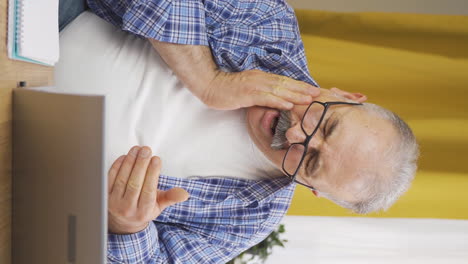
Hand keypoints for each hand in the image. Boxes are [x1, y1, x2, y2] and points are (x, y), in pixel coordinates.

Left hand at [107, 146, 188, 233]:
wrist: (122, 222)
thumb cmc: (142, 210)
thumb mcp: (159, 206)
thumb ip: (171, 198)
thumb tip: (184, 194)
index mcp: (143, 211)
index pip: (148, 190)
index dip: (152, 173)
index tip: (156, 159)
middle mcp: (127, 208)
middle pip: (134, 183)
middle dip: (141, 164)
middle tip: (146, 150)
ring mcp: (114, 202)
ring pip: (122, 179)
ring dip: (130, 162)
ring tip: (137, 150)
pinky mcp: (104, 195)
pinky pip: (110, 178)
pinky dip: (117, 165)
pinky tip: (125, 156)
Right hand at [200, 69, 319, 109]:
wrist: (210, 85)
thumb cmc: (227, 89)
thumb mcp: (247, 88)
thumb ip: (260, 91)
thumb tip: (273, 99)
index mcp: (261, 77)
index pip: (283, 81)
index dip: (299, 85)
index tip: (312, 90)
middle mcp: (260, 79)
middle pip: (285, 84)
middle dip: (302, 89)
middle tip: (317, 94)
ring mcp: (254, 86)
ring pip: (279, 90)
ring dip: (295, 95)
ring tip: (308, 100)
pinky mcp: (247, 94)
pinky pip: (266, 98)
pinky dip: (279, 101)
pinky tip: (288, 106)